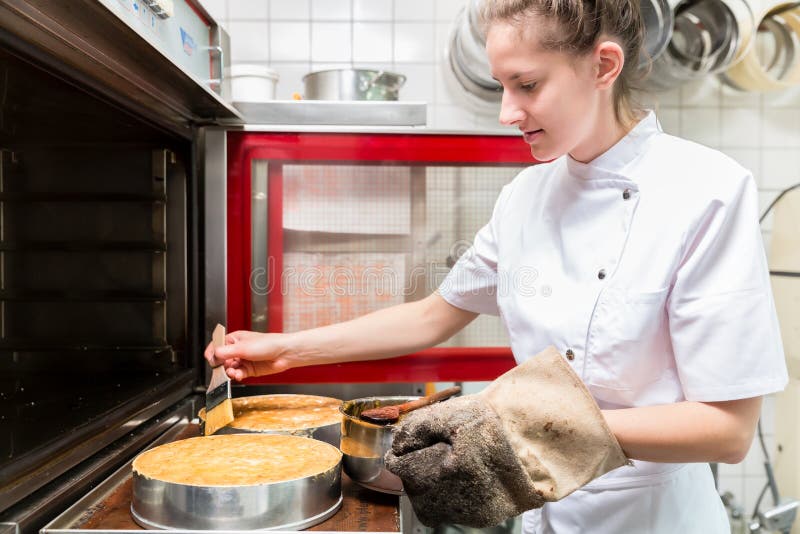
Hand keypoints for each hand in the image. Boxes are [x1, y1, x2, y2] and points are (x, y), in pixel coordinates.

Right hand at [203, 330, 291, 379]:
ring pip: (229, 368)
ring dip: (229, 372)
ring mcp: (243, 360)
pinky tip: (239, 375)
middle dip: (221, 365)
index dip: (212, 354)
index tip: (211, 360)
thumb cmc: (268, 344)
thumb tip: (212, 357)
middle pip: (221, 360)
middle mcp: (237, 349)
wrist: (284, 353)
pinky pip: (238, 374)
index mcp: (234, 339)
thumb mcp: (242, 347)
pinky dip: (237, 376)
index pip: (217, 346)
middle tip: (222, 368)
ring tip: (233, 372)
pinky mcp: (249, 370)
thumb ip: (225, 353)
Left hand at [385, 396, 542, 527]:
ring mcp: (469, 513)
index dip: (402, 453)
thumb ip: (415, 429)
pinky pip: (454, 510)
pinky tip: (465, 475)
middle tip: (435, 451)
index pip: (401, 469)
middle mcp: (454, 500)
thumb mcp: (449, 414)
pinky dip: (452, 494)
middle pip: (414, 491)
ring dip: (432, 486)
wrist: (535, 441)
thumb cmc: (494, 424)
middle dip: (417, 471)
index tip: (411, 444)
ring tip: (452, 462)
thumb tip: (398, 445)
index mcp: (444, 471)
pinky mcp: (483, 518)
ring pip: (432, 506)